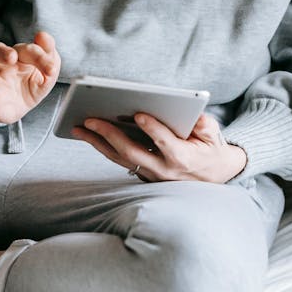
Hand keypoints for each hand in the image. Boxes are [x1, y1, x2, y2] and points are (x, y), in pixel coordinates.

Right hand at [0, 31, 60, 123]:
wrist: (23, 107)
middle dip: (1, 52)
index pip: (26, 49)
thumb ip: (49, 56)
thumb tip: (43, 36)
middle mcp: (2, 65)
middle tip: (11, 57)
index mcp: (19, 55)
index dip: (38, 57)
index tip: (50, 70)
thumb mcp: (48, 72)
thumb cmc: (35, 83)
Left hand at [72, 111, 246, 184]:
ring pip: (120, 158)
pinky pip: (119, 160)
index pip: (165, 143)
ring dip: (97, 143)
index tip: (138, 114)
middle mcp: (163, 170)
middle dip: (109, 135)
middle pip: (132, 152)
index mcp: (183, 158)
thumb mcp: (213, 135)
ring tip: (78, 127)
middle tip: (90, 118)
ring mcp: (150, 175)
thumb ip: (204, 125)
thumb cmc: (211, 149)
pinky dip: (103, 147)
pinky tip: (89, 134)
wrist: (212, 177)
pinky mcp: (142, 175)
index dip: (153, 129)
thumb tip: (193, 115)